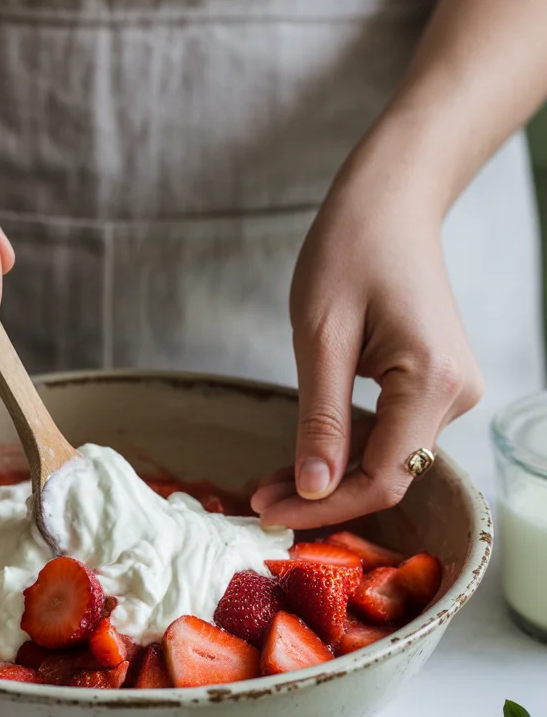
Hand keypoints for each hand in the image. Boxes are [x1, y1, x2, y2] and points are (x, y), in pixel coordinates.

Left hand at [252, 146, 483, 529]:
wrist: (390, 203)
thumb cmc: (350, 250)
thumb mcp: (320, 337)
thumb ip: (320, 420)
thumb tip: (312, 489)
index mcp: (432, 381)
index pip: (382, 478)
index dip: (323, 506)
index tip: (267, 513)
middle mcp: (457, 393)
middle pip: (388, 476)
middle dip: (322, 496)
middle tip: (260, 500)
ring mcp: (453, 390)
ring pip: (389, 460)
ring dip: (332, 477)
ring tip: (272, 481)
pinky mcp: (437, 385)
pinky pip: (392, 435)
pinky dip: (348, 451)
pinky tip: (307, 457)